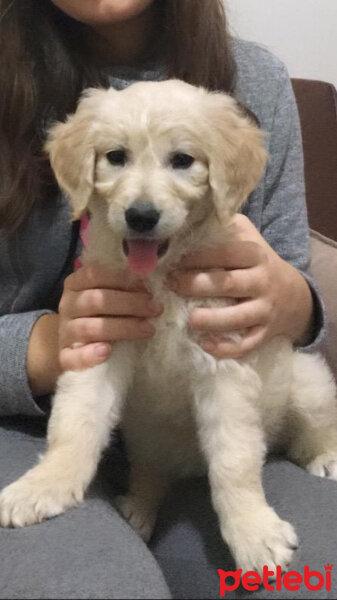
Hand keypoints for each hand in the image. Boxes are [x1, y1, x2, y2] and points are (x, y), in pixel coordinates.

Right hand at [58, 264, 161, 370]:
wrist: (76, 342)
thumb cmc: (99, 314)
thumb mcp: (107, 295)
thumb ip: (123, 287)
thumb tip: (150, 282)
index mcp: (76, 284)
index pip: (94, 274)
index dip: (122, 279)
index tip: (147, 287)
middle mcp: (67, 305)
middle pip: (96, 300)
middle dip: (130, 303)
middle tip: (156, 309)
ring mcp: (64, 332)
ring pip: (89, 328)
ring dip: (122, 328)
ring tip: (148, 329)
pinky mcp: (64, 356)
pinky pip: (72, 357)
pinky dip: (88, 354)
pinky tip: (106, 351)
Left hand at [168, 215, 313, 358]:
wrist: (293, 295)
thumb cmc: (256, 263)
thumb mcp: (246, 239)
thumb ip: (221, 230)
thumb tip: (184, 223)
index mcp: (256, 255)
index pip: (226, 253)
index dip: (199, 256)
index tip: (173, 259)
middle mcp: (262, 282)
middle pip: (229, 283)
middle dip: (197, 285)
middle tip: (171, 284)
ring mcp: (265, 310)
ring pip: (239, 317)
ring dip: (212, 319)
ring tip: (189, 320)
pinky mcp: (264, 333)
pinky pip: (247, 344)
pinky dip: (227, 348)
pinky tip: (205, 345)